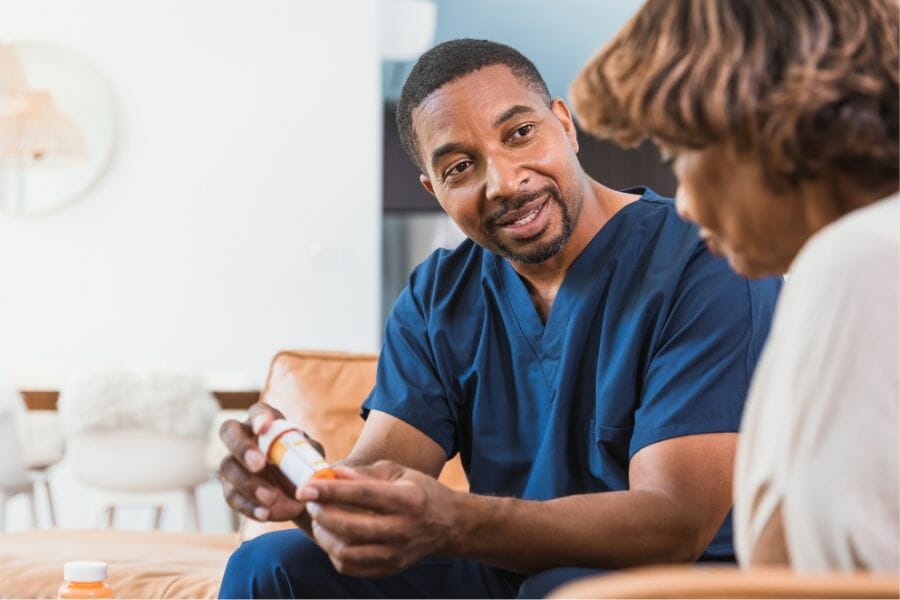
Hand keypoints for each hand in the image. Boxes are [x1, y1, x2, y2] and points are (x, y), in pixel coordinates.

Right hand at [218, 402, 322, 522]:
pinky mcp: (230, 487)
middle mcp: (243, 437)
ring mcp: (233, 462)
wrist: (294, 490)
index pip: (258, 411)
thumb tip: (310, 464)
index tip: (265, 427)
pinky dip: (248, 506)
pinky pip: (232, 496)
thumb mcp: (311, 455)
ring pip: (228, 467)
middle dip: (242, 448)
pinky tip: (264, 513)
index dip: (259, 417)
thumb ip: (310, 454)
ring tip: (270, 498)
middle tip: (259, 464)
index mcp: (265, 422)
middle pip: (229, 432)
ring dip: (248, 484)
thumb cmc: (302, 462)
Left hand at [298, 460, 458, 576]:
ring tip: (320, 520)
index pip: (362, 495)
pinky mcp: (390, 568)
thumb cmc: (419, 491)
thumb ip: (364, 473)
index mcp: (407, 499)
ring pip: (347, 552)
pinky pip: (351, 567)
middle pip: (352, 527)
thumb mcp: (399, 472)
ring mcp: (397, 553)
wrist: (450, 525)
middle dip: (323, 514)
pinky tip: (333, 537)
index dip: (330, 491)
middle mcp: (403, 529)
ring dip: (325, 536)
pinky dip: (334, 552)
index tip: (305, 487)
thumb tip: (331, 473)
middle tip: (311, 503)